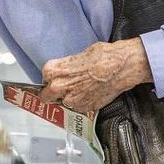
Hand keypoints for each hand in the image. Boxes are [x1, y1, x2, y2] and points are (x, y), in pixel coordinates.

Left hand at [39, 38, 153, 113]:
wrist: (121, 67)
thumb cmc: (103, 56)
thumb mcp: (80, 55)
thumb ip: (67, 66)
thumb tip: (67, 71)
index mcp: (52, 70)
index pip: (43, 79)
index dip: (51, 79)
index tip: (56, 79)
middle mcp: (58, 87)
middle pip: (46, 97)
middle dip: (52, 94)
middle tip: (63, 89)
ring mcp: (70, 100)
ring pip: (63, 103)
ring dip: (69, 98)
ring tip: (82, 89)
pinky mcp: (83, 108)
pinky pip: (77, 108)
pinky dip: (82, 103)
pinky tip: (91, 93)